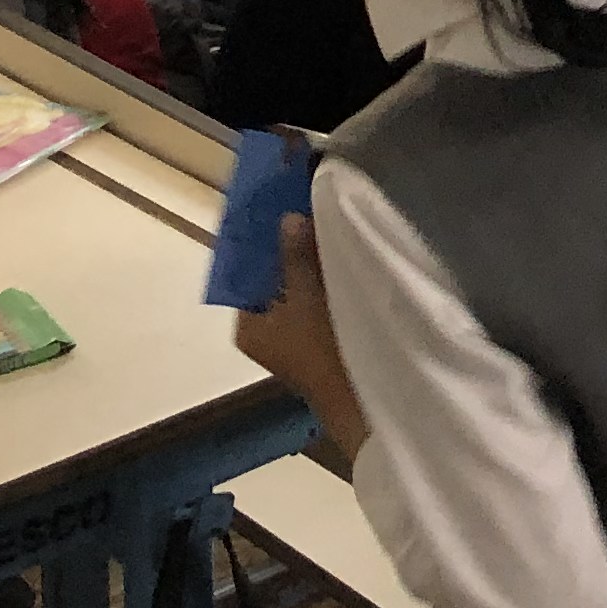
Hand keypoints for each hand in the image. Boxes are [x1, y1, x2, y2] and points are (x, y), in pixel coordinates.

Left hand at [232, 218, 368, 466]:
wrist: (359, 399)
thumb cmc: (322, 347)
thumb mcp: (307, 295)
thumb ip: (295, 255)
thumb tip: (288, 217)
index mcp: (248, 325)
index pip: (247, 272)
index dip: (263, 241)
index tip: (280, 209)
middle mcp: (264, 333)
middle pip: (274, 280)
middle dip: (291, 251)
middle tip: (309, 213)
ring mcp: (292, 340)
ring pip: (297, 291)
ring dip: (310, 266)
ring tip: (328, 229)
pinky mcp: (317, 342)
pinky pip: (314, 302)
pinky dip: (324, 284)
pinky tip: (342, 261)